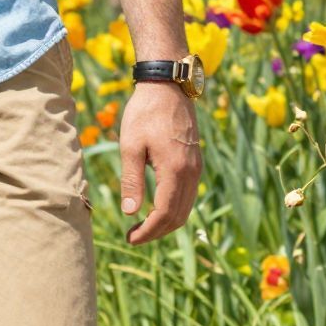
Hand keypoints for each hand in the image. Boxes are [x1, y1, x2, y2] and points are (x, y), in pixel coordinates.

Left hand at [117, 80, 200, 243]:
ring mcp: (196, 168)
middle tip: (133, 236)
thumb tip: (130, 212)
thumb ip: (131, 180)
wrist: (168, 87)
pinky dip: (173, 208)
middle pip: (179, 216)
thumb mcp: (131, 145)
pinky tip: (156, 207)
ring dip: (166, 222)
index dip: (148, 231)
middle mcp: (192, 174)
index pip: (165, 214)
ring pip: (186, 207)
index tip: (130, 238)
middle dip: (157, 231)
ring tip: (142, 226)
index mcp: (176, 171)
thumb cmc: (145, 113)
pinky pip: (188, 195)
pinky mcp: (195, 162)